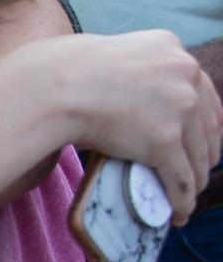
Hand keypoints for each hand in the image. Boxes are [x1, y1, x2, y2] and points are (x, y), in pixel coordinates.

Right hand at [1, 31, 221, 223]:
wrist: (54, 84)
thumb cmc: (67, 69)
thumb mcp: (114, 55)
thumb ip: (137, 70)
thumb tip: (139, 98)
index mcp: (172, 48)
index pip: (203, 91)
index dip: (204, 122)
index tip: (199, 139)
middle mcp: (184, 74)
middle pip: (208, 125)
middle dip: (204, 153)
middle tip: (194, 170)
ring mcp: (178, 107)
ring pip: (198, 155)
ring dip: (195, 181)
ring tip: (184, 196)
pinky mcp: (165, 139)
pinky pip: (181, 178)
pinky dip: (182, 200)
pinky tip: (178, 212)